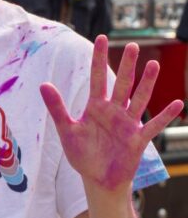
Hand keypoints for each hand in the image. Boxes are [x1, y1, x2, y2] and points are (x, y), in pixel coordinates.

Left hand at [40, 35, 182, 190]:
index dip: (99, 58)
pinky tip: (176, 103)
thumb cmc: (82, 154)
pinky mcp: (138, 140)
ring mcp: (127, 124)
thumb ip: (57, 108)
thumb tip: (43, 84)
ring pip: (139, 99)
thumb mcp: (67, 130)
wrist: (97, 179)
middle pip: (122, 84)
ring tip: (154, 64)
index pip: (98, 77)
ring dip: (147, 83)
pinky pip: (153, 125)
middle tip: (134, 45)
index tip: (102, 38)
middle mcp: (113, 111)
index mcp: (95, 106)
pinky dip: (164, 116)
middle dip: (127, 65)